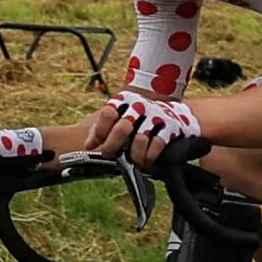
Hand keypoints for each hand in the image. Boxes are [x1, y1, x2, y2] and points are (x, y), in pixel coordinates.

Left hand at [83, 93, 203, 160]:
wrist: (172, 114)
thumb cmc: (139, 118)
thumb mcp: (120, 117)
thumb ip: (103, 129)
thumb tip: (88, 145)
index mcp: (124, 101)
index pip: (108, 114)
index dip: (100, 131)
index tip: (96, 144)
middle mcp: (139, 106)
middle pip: (123, 128)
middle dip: (113, 145)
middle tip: (109, 154)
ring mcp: (155, 116)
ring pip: (140, 139)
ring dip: (134, 155)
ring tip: (131, 161)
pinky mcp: (170, 127)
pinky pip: (158, 144)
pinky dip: (150, 156)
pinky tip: (146, 161)